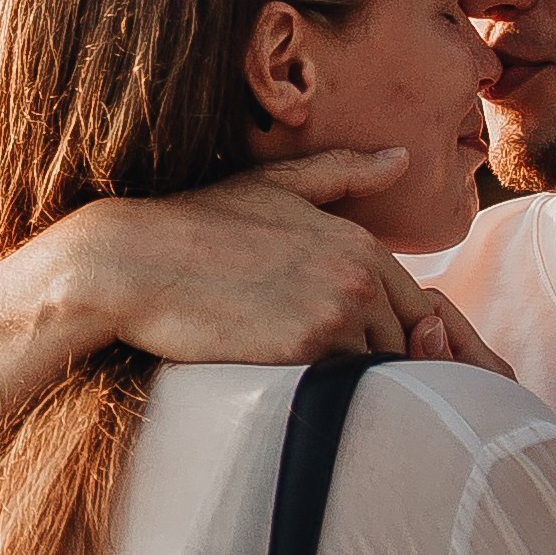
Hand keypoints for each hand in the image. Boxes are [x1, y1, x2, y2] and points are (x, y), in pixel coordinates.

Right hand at [62, 155, 514, 372]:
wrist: (135, 263)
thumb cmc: (199, 223)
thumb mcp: (276, 185)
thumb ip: (344, 174)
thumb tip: (402, 157)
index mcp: (361, 243)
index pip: (420, 311)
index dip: (398, 337)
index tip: (359, 349)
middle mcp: (360, 277)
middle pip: (407, 348)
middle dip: (384, 365)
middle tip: (341, 377)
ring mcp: (335, 313)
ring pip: (381, 374)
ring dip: (358, 385)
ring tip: (316, 385)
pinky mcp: (304, 350)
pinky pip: (344, 390)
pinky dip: (331, 397)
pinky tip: (296, 390)